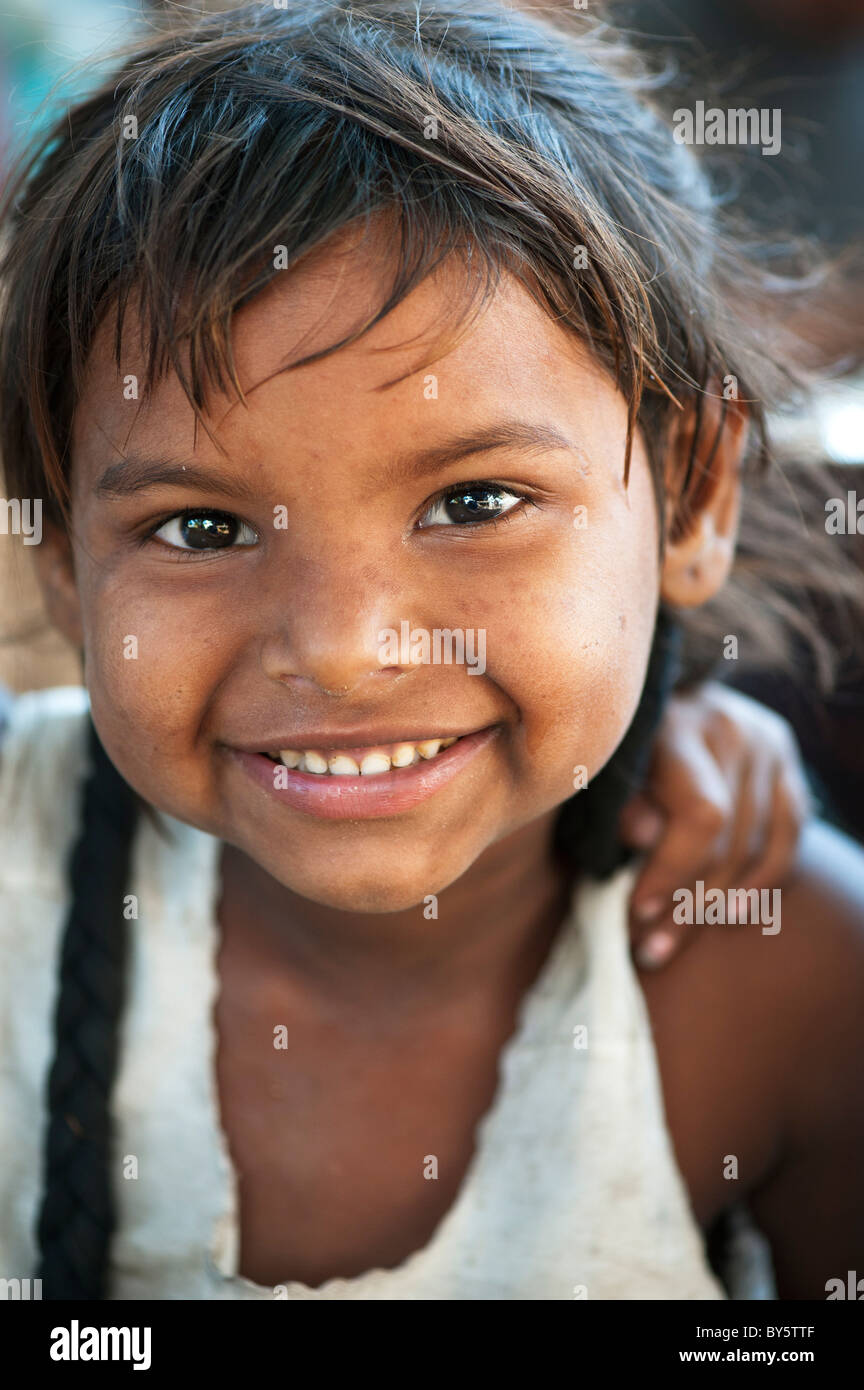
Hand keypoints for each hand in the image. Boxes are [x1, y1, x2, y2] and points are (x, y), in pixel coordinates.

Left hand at [621, 683, 811, 968]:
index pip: (703, 816)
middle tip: (648, 947)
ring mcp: (770, 745)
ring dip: (719, 904)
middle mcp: (737, 731)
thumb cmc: (619, 737)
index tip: (638, 911)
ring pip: (761, 846)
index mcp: (683, 725)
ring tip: (676, 940)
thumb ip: (621, 801)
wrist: (662, 685)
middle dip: (687, 903)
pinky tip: (732, 912)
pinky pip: (790, 836)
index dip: (673, 871)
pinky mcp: (787, 763)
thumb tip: (643, 838)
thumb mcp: (604, 762)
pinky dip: (764, 880)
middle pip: (731, 840)